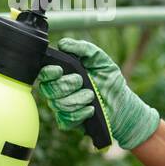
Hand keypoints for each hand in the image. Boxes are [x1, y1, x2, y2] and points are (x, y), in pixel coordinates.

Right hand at [37, 38, 159, 149]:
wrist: (121, 102)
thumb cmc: (108, 79)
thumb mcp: (100, 59)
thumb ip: (83, 48)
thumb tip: (63, 44)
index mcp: (62, 74)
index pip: (43, 73)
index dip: (48, 72)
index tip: (60, 70)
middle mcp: (58, 90)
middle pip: (48, 89)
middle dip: (67, 85)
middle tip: (82, 81)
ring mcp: (61, 107)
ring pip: (58, 104)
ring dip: (77, 99)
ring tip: (92, 95)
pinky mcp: (68, 121)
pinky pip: (66, 119)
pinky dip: (80, 114)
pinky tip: (91, 109)